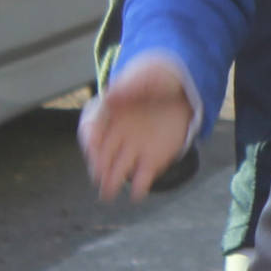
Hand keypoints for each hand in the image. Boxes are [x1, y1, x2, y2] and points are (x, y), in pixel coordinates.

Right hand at [80, 60, 195, 202]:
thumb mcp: (147, 77)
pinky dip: (139, 186)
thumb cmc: (158, 80)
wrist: (181, 89)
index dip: (90, 138)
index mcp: (109, 112)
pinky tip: (138, 194)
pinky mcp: (153, 158)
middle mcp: (116, 134)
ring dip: (111, 181)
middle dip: (98, 166)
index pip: (91, 126)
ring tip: (108, 194)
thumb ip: (129, 87)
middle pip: (101, 154)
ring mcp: (133, 148)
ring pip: (117, 168)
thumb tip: (109, 97)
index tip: (91, 146)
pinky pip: (143, 175)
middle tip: (98, 175)